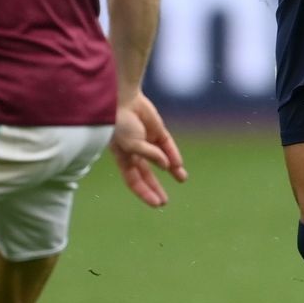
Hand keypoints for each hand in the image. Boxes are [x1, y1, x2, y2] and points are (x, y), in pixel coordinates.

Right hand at [111, 92, 185, 207]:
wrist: (123, 98)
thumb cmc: (120, 123)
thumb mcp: (131, 144)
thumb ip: (149, 155)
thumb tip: (166, 166)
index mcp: (122, 157)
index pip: (133, 180)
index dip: (144, 192)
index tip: (157, 204)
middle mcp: (134, 151)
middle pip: (146, 174)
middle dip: (155, 186)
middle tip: (165, 201)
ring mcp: (146, 140)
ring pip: (160, 160)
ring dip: (171, 169)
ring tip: (182, 178)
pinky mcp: (157, 130)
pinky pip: (167, 145)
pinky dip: (173, 155)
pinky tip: (179, 166)